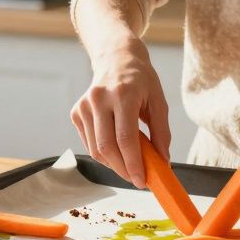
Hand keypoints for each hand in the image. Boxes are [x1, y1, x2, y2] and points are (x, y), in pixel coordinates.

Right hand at [70, 38, 169, 188]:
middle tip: (137, 179)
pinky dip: (104, 154)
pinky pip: (89, 143)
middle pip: (107, 147)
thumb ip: (162, 132)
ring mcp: (84, 105)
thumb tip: (163, 161)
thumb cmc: (141, 80)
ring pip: (95, 150)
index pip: (125, 138)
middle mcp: (99, 99)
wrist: (116, 58)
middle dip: (123, 170)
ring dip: (113, 165)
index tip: (142, 181)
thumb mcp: (159, 101)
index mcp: (122, 94)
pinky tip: (116, 150)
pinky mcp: (76, 112)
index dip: (133, 164)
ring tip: (129, 166)